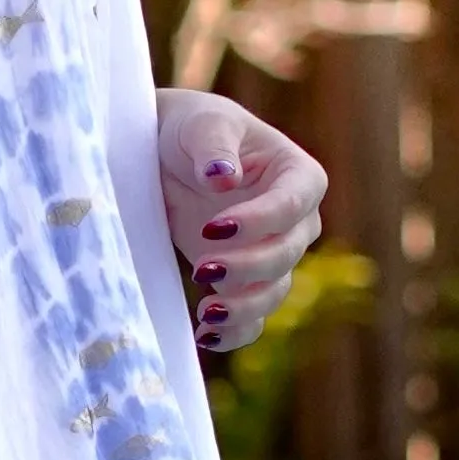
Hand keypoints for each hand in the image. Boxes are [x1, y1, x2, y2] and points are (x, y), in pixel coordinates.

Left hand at [157, 88, 323, 355]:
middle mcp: (294, 219)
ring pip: (273, 291)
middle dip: (248, 267)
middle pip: (285, 254)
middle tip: (203, 270)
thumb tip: (222, 177)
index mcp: (297, 174)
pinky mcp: (243, 280)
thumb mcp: (200, 122)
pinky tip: (206, 337)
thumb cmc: (190, 128)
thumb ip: (213, 145)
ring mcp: (270, 253)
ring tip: (206, 314)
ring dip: (243, 307)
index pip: (291, 205)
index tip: (212, 228)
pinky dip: (236, 332)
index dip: (259, 221)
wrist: (161, 154)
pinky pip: (253, 317)